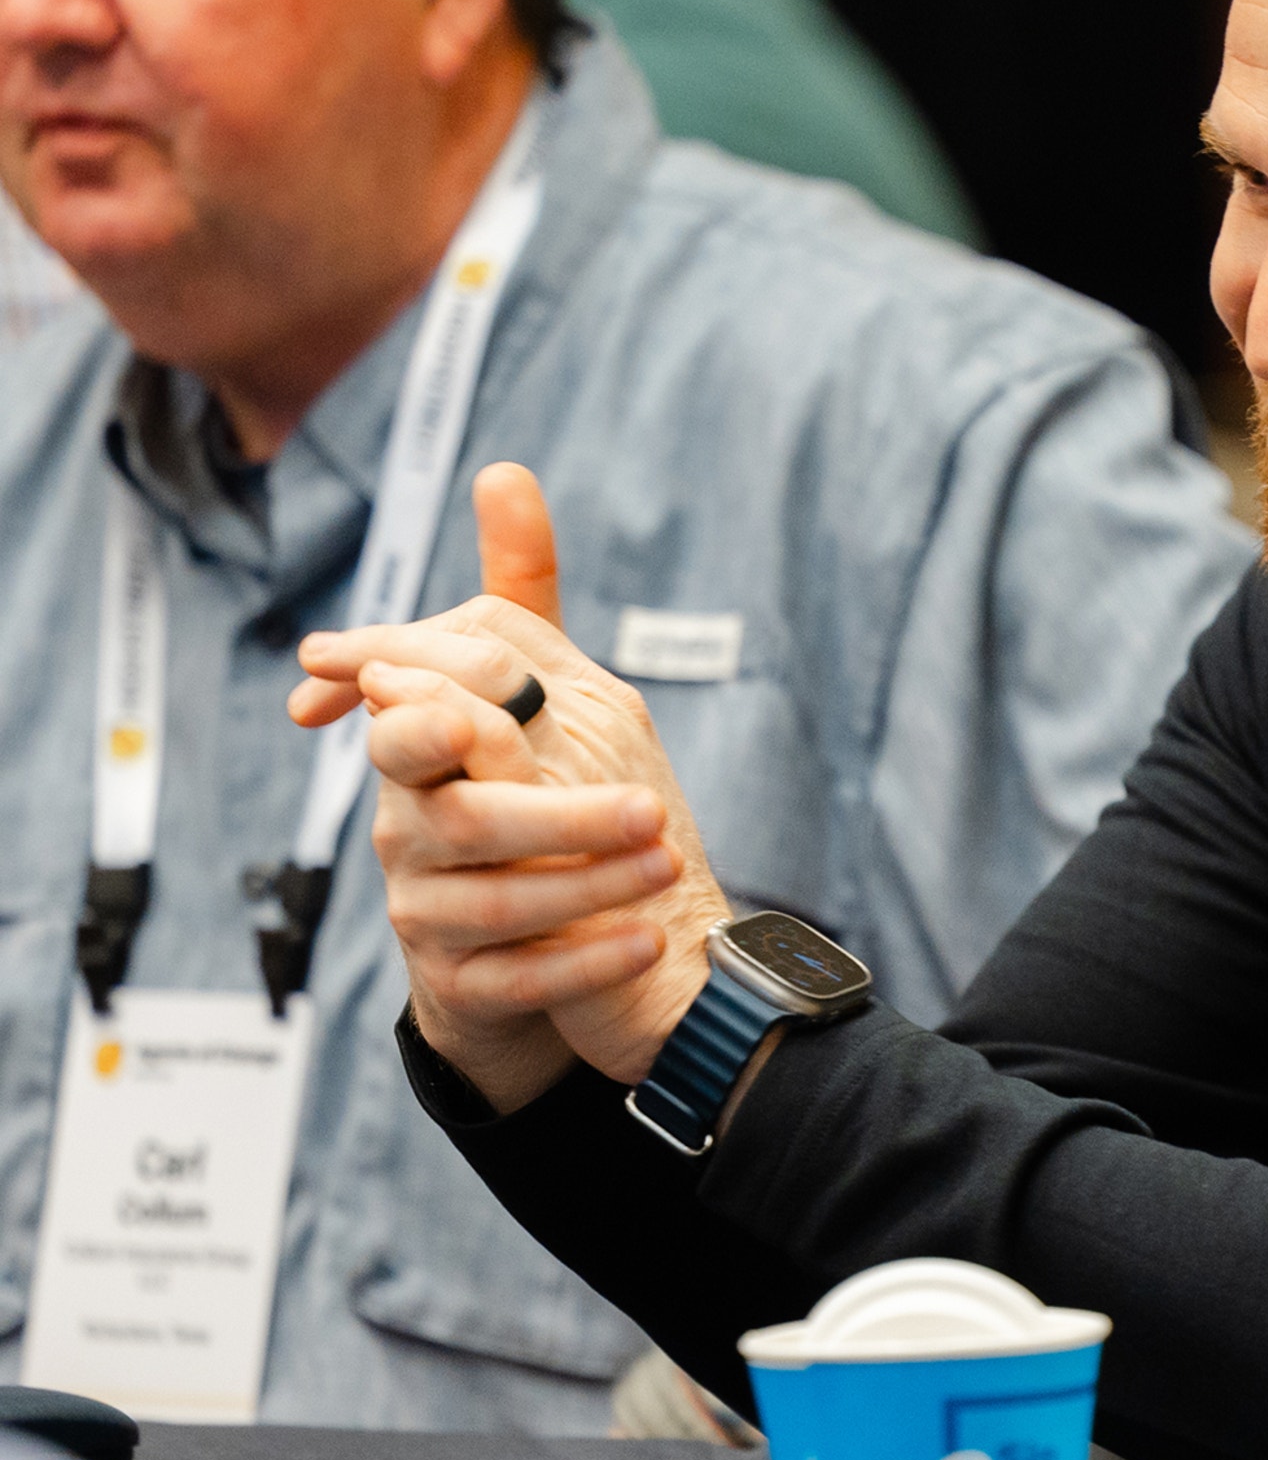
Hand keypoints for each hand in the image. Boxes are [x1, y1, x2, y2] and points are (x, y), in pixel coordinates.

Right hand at [291, 464, 728, 1111]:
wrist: (533, 928)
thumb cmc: (532, 792)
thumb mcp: (537, 693)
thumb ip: (517, 595)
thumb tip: (504, 473)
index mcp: (420, 754)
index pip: (412, 723)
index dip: (461, 709)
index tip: (535, 704)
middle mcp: (408, 830)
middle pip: (461, 817)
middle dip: (557, 812)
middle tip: (652, 808)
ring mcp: (430, 913)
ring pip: (496, 902)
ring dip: (590, 883)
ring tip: (666, 862)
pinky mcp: (467, 986)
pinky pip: (517, 980)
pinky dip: (587, 959)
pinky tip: (645, 936)